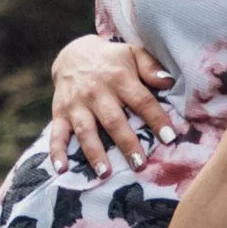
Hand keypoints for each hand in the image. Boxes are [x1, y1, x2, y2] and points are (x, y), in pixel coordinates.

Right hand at [47, 35, 181, 177]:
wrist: (73, 54)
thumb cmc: (112, 60)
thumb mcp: (133, 54)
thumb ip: (151, 67)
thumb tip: (169, 82)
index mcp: (119, 78)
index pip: (141, 101)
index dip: (156, 119)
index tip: (169, 138)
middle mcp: (96, 92)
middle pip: (113, 121)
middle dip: (126, 144)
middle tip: (139, 165)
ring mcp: (76, 105)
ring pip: (86, 131)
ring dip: (94, 153)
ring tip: (105, 173)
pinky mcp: (60, 113)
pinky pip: (56, 134)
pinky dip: (57, 152)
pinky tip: (61, 169)